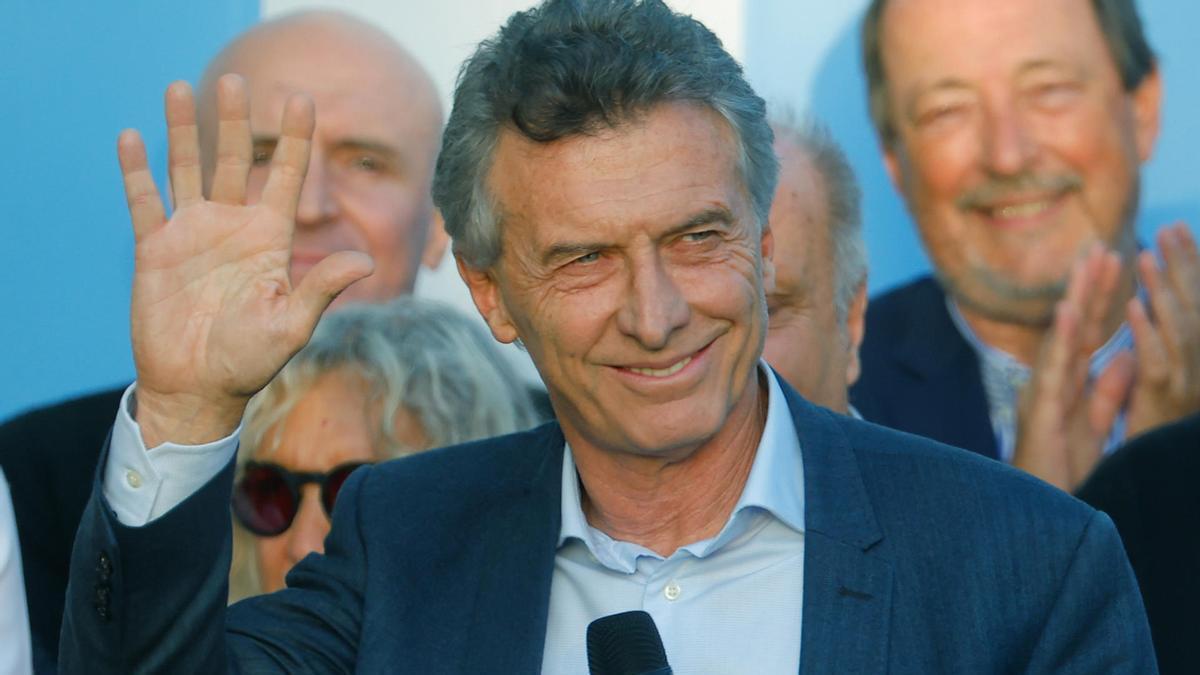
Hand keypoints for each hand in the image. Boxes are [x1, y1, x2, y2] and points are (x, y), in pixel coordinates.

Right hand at [122, 76, 372, 446]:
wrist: (198, 389)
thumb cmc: (250, 361)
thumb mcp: (290, 324)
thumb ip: (321, 288)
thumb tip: (364, 261)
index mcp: (270, 239)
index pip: (288, 177)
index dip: (296, 140)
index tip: (303, 100)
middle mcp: (233, 227)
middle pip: (237, 161)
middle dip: (237, 121)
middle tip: (235, 81)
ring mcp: (193, 234)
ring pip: (188, 170)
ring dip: (182, 131)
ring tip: (179, 88)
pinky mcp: (156, 250)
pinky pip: (144, 202)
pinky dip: (136, 172)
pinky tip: (132, 138)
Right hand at [1013, 246, 1132, 490]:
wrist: (1041, 513)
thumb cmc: (1063, 476)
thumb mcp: (1095, 427)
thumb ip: (1108, 392)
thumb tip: (1123, 356)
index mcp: (1070, 385)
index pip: (1089, 332)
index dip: (1102, 298)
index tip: (1115, 261)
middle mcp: (1053, 382)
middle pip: (1075, 327)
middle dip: (1089, 286)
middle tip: (1102, 245)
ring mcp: (1043, 393)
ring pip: (1062, 338)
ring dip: (1075, 298)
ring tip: (1087, 263)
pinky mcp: (1039, 412)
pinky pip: (1052, 370)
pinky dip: (1059, 339)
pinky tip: (1067, 311)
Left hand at [1124, 223, 1199, 438]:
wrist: (1152, 486)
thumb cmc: (1153, 438)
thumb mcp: (1158, 392)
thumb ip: (1155, 353)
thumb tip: (1147, 320)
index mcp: (1194, 363)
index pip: (1195, 306)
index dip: (1189, 268)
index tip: (1177, 230)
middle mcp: (1197, 371)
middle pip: (1194, 309)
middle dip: (1184, 266)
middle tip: (1169, 227)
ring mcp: (1183, 387)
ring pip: (1179, 330)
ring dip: (1164, 290)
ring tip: (1147, 255)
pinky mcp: (1161, 405)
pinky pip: (1155, 363)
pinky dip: (1146, 332)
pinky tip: (1134, 306)